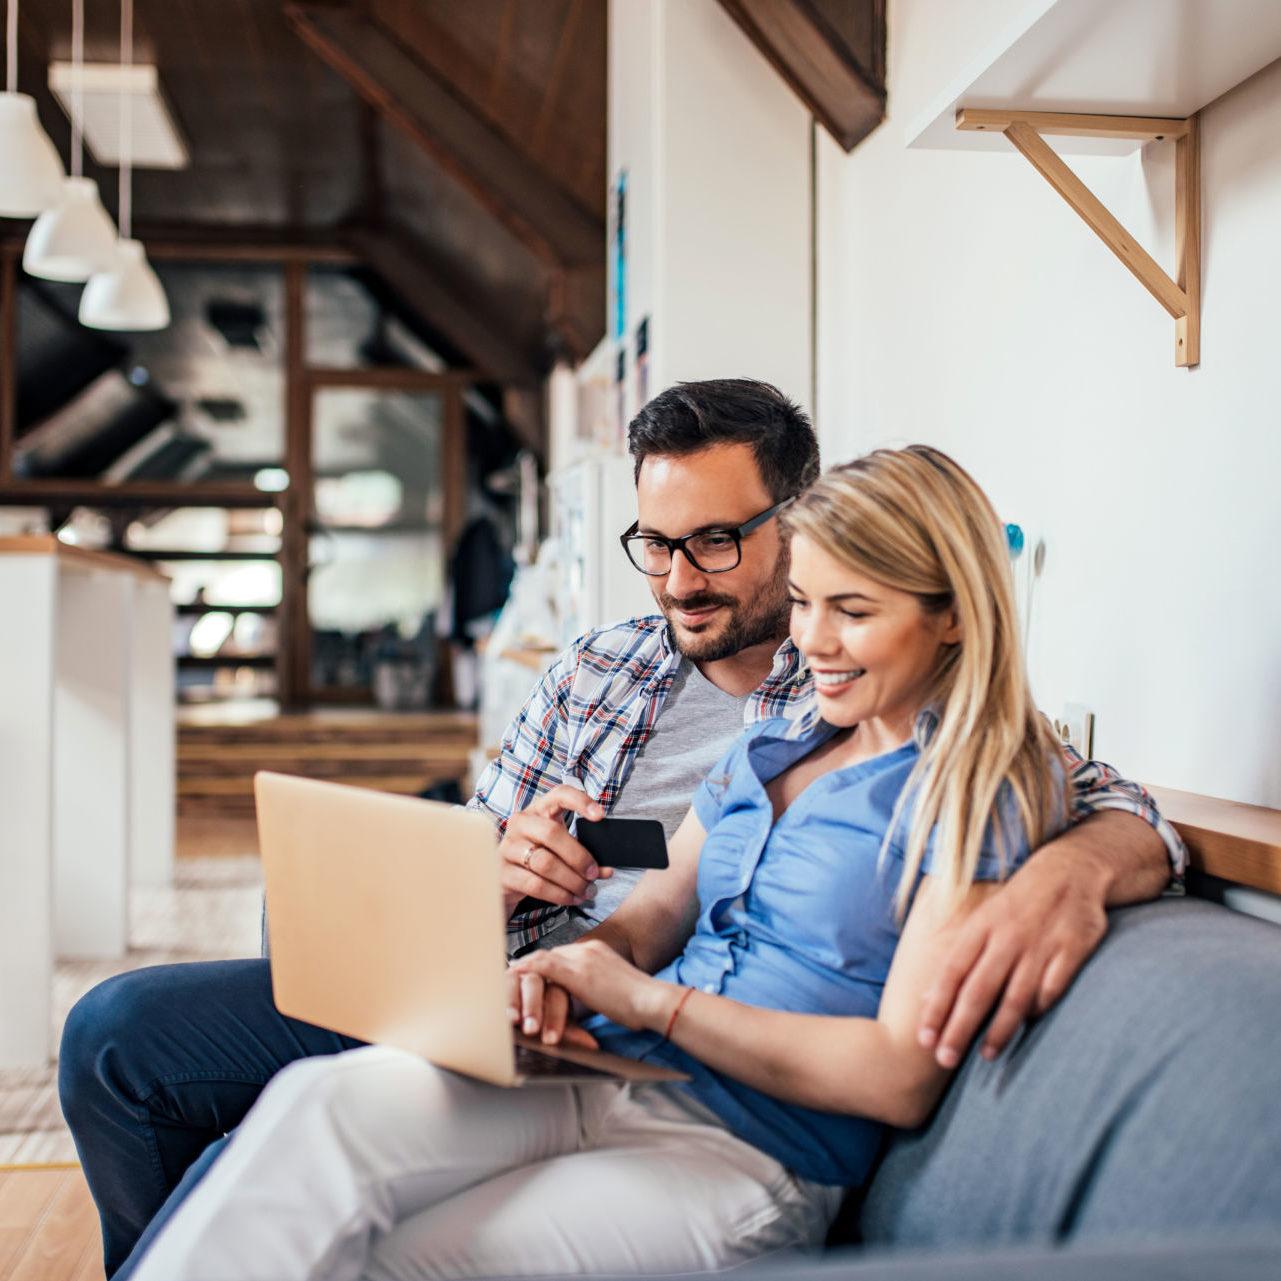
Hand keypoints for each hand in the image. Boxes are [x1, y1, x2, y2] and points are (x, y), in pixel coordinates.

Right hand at [499, 785, 613, 917]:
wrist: (507, 877)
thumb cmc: (540, 854)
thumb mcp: (560, 846)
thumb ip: (583, 854)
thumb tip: (606, 870)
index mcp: (539, 809)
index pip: (559, 794)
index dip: (580, 801)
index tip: (600, 816)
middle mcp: (521, 823)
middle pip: (551, 833)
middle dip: (578, 857)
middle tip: (593, 873)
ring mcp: (508, 847)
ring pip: (544, 862)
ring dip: (571, 880)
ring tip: (586, 891)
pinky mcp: (502, 872)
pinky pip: (535, 884)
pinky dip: (559, 894)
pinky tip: (571, 898)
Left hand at [511, 940, 672, 1037]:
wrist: (653, 1000)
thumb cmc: (639, 1003)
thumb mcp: (612, 990)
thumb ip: (595, 988)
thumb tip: (585, 999)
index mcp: (597, 951)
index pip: (562, 955)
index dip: (543, 966)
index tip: (528, 975)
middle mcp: (588, 949)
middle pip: (549, 955)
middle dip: (530, 968)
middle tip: (510, 978)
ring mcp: (582, 958)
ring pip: (543, 959)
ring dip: (524, 973)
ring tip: (507, 981)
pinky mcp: (578, 972)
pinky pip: (544, 967)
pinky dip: (527, 971)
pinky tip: (513, 976)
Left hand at [916, 844, 1110, 1066]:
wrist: (1068, 870)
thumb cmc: (1016, 904)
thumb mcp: (982, 922)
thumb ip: (959, 958)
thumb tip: (928, 996)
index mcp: (980, 927)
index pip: (951, 972)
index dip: (936, 1006)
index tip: (923, 1038)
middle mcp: (1006, 937)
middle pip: (978, 990)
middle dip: (959, 1027)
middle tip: (944, 1060)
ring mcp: (1040, 944)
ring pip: (1015, 995)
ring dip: (999, 1029)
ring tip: (985, 1055)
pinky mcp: (1072, 949)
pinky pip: (1053, 987)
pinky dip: (1040, 1008)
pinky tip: (1029, 1027)